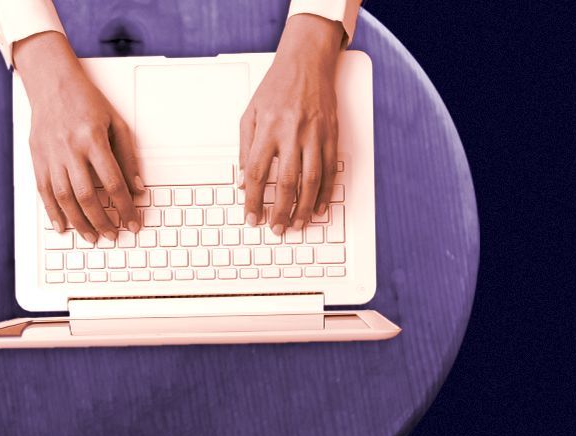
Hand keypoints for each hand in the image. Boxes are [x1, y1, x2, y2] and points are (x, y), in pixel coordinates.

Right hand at [12, 32, 141, 241]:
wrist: (51, 82)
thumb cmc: (86, 101)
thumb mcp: (117, 123)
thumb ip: (128, 157)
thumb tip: (138, 189)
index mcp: (93, 139)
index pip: (113, 183)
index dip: (125, 207)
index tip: (133, 222)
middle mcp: (69, 149)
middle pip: (87, 195)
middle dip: (102, 221)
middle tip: (113, 235)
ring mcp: (50, 154)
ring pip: (64, 197)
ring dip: (79, 222)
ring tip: (91, 237)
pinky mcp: (36, 157)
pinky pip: (43, 190)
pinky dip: (52, 212)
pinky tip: (62, 226)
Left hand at [242, 13, 345, 235]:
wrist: (306, 65)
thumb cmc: (276, 88)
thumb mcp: (251, 113)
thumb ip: (245, 148)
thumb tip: (244, 181)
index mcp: (268, 129)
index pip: (258, 173)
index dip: (254, 200)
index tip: (252, 218)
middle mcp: (292, 134)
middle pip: (286, 183)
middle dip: (281, 211)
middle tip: (277, 229)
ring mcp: (315, 137)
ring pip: (311, 181)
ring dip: (305, 207)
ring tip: (298, 224)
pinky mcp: (331, 137)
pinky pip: (330, 171)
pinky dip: (326, 193)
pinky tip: (319, 207)